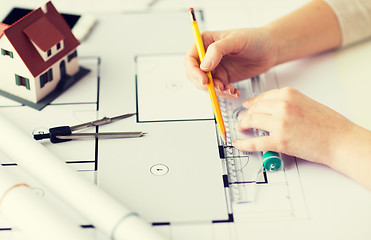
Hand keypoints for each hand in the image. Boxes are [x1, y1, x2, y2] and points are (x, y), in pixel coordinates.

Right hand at [184, 28, 277, 97]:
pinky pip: (218, 90)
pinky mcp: (223, 78)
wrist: (270, 49)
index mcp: (204, 42)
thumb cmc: (254, 38)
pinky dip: (225, 93)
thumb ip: (217, 51)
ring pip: (206, 85)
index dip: (194, 71)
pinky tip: (234, 92)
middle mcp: (207, 56)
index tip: (204, 80)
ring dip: (216, 91)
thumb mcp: (236, 40)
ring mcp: (214, 68)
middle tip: (218, 88)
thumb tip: (204, 66)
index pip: (190, 59)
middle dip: (205, 84)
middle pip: (194, 75)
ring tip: (230, 89)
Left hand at [232, 88, 356, 166]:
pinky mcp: (279, 141)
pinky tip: (238, 143)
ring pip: (251, 121)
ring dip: (243, 125)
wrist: (340, 140)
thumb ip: (287, 103)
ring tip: (241, 128)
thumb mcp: (305, 102)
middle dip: (245, 115)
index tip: (247, 107)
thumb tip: (268, 108)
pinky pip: (254, 142)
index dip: (251, 104)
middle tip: (242, 120)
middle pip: (254, 109)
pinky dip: (243, 144)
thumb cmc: (328, 124)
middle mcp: (282, 106)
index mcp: (288, 94)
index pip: (262, 97)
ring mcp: (279, 123)